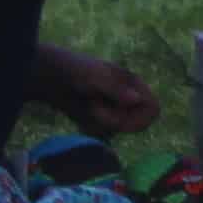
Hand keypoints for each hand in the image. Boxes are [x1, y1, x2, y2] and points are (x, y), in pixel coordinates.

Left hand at [35, 46, 158, 134]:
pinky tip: (81, 115)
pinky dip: (91, 128)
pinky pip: (103, 133)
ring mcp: (112, 110)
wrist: (49, 76)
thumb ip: (116, 89)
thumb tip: (137, 100)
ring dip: (101, 124)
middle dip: (116, 121)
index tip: (120, 118)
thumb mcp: (96, 77)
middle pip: (137, 124)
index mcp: (134, 84)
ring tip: (87, 106)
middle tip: (94, 110)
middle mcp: (127, 99)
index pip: (153, 109)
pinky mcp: (98, 120)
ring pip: (118, 131)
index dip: (141, 118)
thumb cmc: (75, 69)